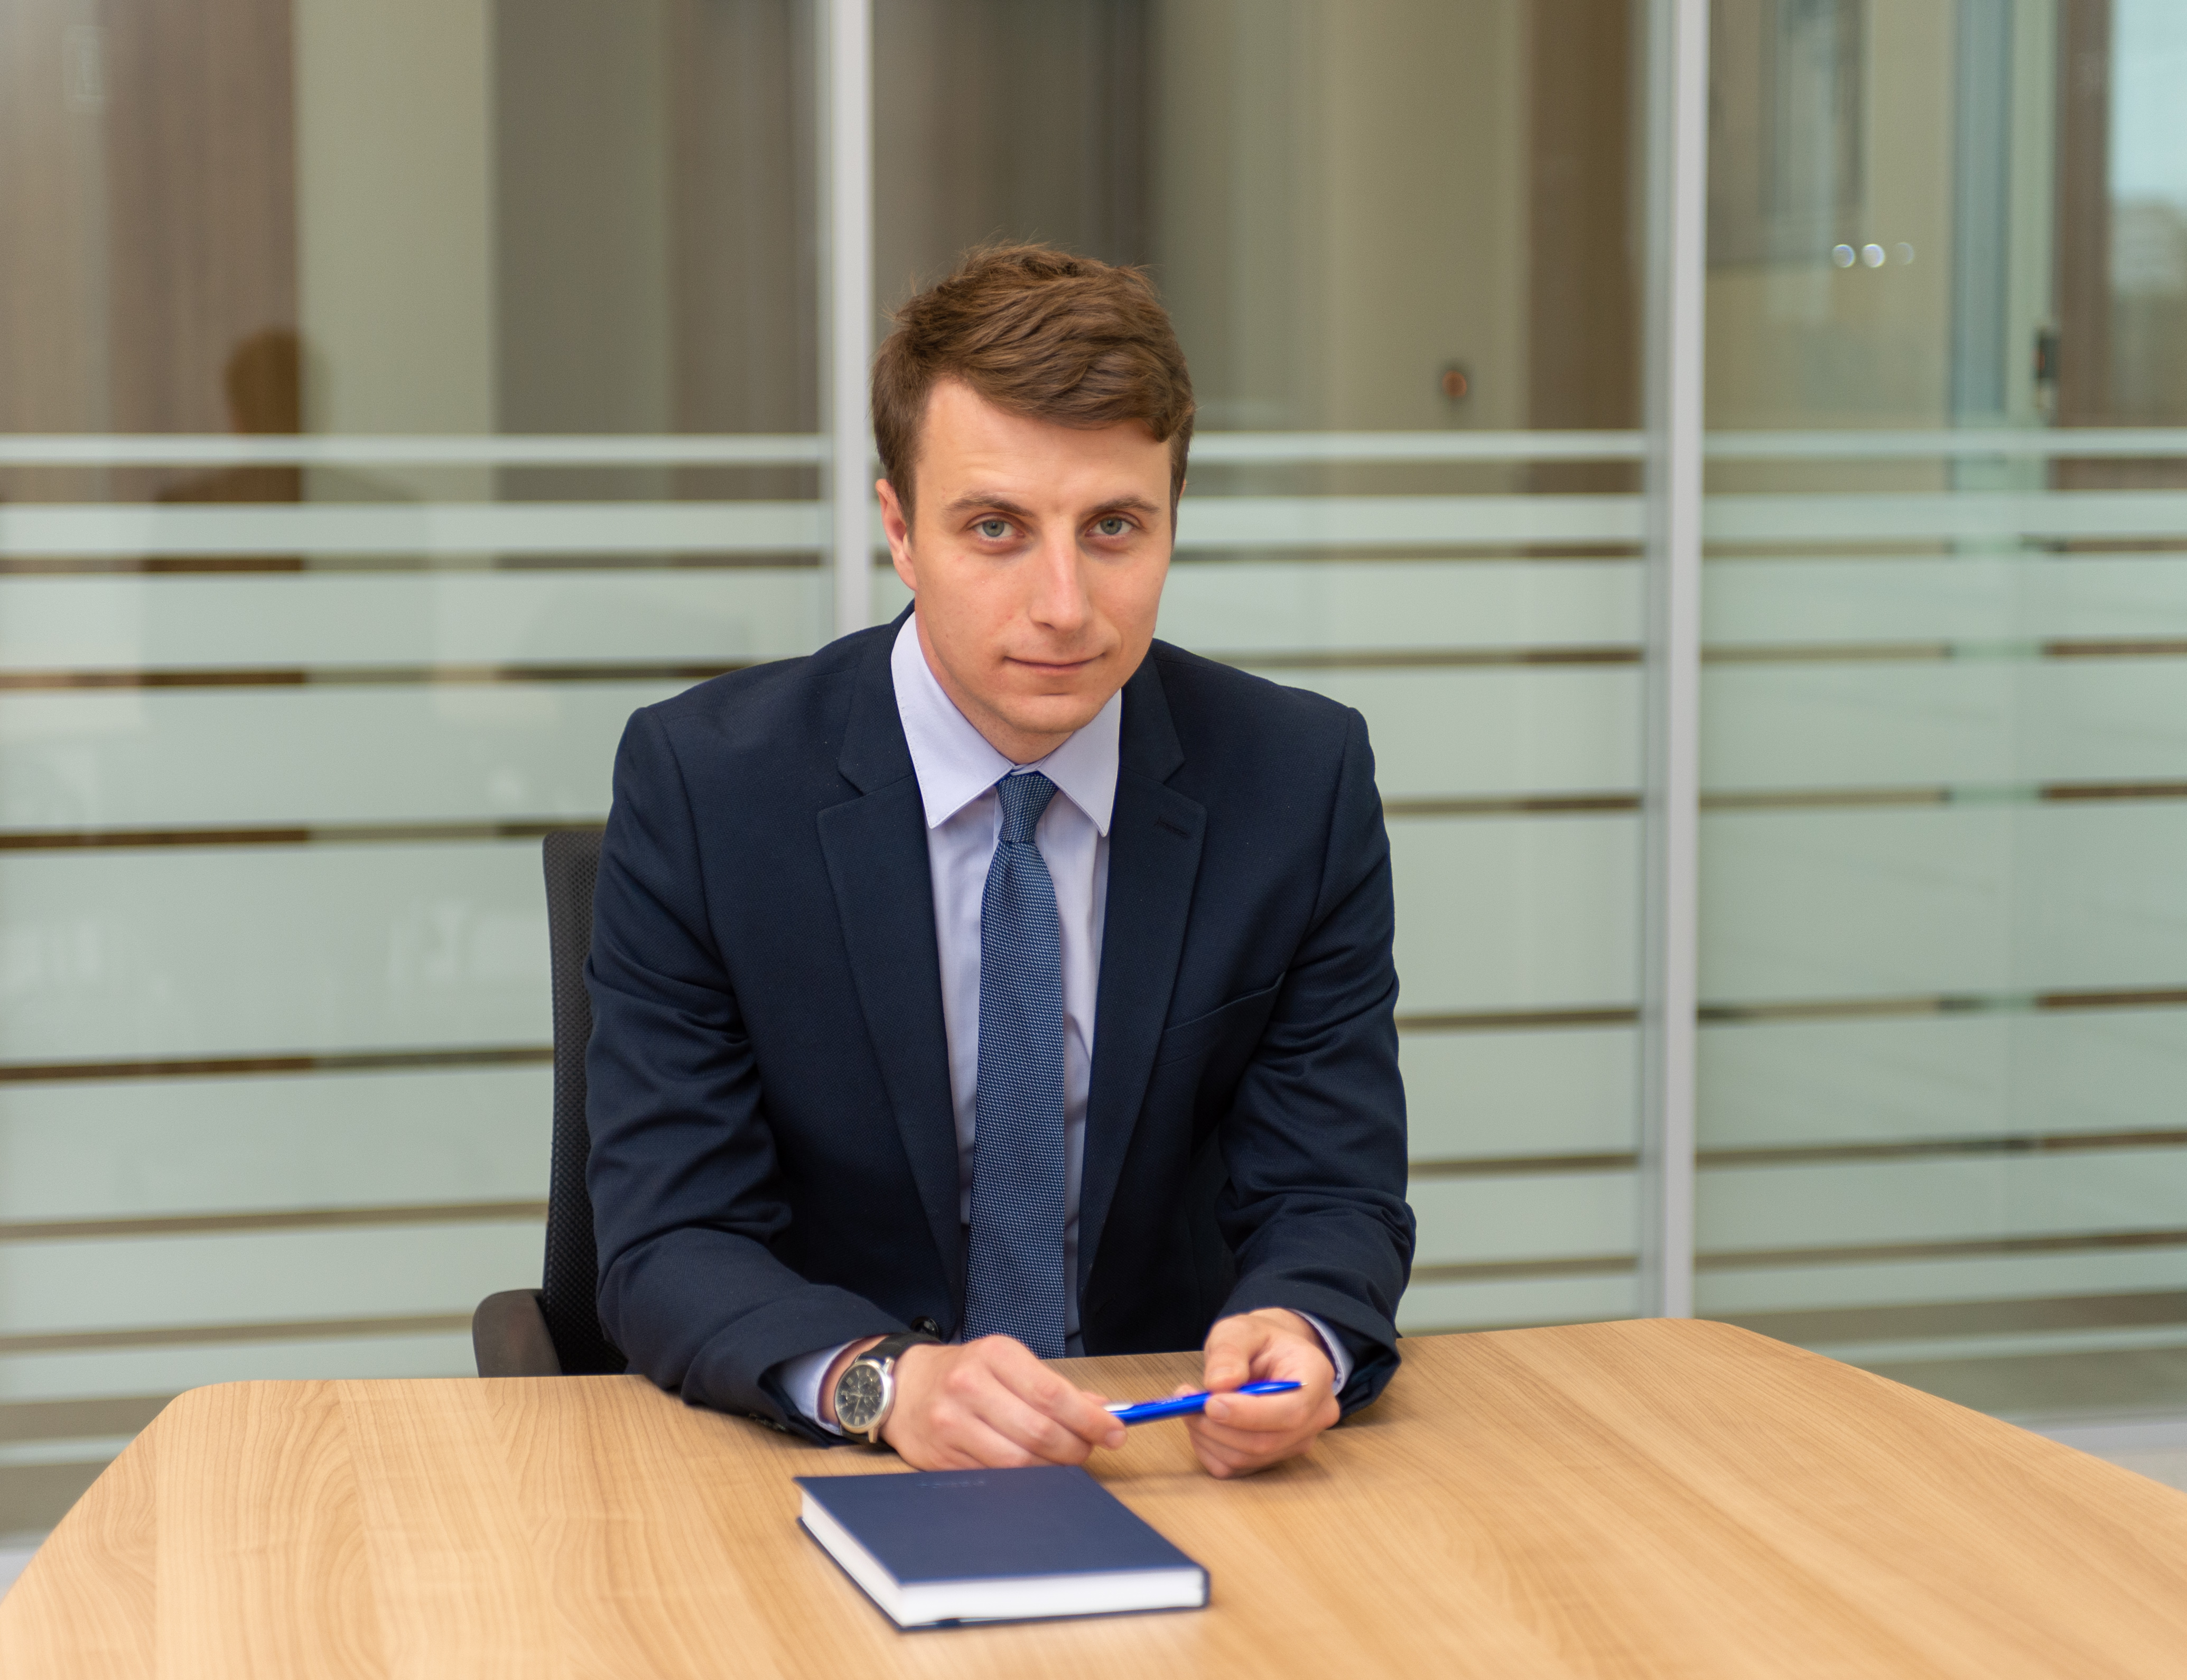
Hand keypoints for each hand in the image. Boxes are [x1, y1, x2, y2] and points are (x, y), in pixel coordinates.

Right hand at [823, 1335, 1125, 1468]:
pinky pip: (995, 1477)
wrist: (903, 1387)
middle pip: (1039, 1431)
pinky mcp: (942, 1458)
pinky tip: (1034, 1470)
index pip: (1052, 1393)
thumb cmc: (964, 1373)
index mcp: (994, 1355)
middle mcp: (970, 1386)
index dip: (1090, 1418)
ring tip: (1064, 1460)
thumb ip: (1053, 1386)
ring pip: (1018, 1461)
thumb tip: (1101, 1409)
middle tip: (1090, 1449)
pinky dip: (1023, 1480)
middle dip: (1076, 1447)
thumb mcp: (1006, 1362)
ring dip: (1052, 1467)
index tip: (1115, 1431)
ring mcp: (953, 1424)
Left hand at [1183, 1309, 1341, 1478]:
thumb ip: (1230, 1351)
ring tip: (1190, 1405)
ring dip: (1209, 1436)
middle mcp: (1315, 1416)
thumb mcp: (1241, 1329)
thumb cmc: (1259, 1341)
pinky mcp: (1273, 1458)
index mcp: (1316, 1377)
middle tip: (1186, 1401)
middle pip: (1267, 1441)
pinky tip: (1201, 1422)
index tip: (1210, 1402)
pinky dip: (1209, 1448)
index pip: (1291, 1412)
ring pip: (1248, 1458)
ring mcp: (1297, 1442)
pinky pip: (1236, 1468)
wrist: (1270, 1356)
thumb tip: (1218, 1384)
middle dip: (1219, 1426)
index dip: (1249, 1414)